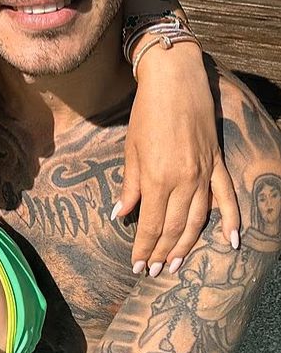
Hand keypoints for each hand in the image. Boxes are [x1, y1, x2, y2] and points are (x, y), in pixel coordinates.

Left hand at [119, 42, 239, 274]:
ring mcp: (204, 173)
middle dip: (162, 252)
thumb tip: (120, 214)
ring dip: (187, 245)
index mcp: (157, 178)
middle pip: (173, 227)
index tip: (138, 266)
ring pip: (198, 219)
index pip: (150, 224)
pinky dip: (231, 220)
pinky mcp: (217, 163)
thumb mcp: (131, 149)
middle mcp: (183, 181)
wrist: (174, 82)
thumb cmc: (146, 113)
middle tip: (154, 270)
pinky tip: (232, 241)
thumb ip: (129, 186)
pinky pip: (226, 197)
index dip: (144, 248)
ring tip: (177, 264)